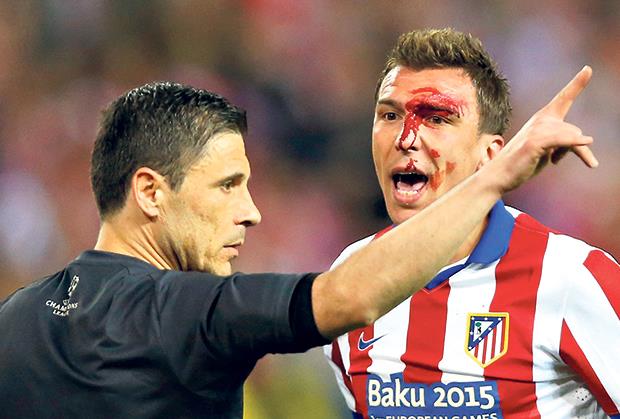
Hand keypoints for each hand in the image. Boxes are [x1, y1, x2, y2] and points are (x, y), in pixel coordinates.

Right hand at [493, 66, 596, 192]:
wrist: (498, 176)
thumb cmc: (522, 164)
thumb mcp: (547, 152)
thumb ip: (564, 143)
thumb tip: (587, 140)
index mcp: (543, 119)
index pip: (563, 99)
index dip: (577, 83)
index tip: (588, 68)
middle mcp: (540, 120)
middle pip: (572, 130)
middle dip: (577, 149)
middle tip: (558, 161)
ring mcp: (536, 130)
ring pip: (570, 136)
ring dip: (570, 154)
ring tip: (553, 162)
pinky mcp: (534, 142)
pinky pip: (562, 140)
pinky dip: (575, 142)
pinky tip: (588, 142)